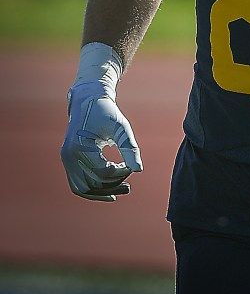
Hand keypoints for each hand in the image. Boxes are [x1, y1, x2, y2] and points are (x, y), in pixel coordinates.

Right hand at [60, 80, 142, 201]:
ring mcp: (66, 160)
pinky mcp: (68, 161)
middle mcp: (69, 156)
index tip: (131, 166)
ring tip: (122, 190)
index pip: (102, 172)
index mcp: (80, 147)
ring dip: (102, 192)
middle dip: (112, 185)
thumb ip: (129, 147)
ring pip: (83, 188)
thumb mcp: (121, 126)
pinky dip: (93, 190)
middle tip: (129, 185)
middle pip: (92, 184)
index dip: (120, 174)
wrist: (89, 100)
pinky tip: (109, 192)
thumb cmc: (106, 112)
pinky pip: (78, 183)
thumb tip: (139, 170)